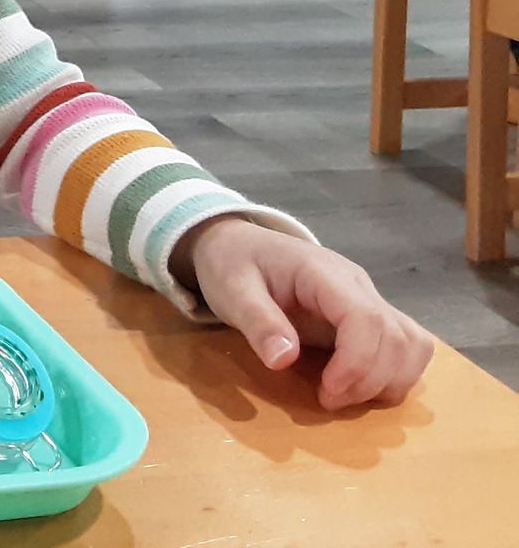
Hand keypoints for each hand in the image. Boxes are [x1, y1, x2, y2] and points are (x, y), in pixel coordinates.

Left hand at [177, 216, 433, 410]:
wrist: (237, 244)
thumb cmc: (233, 264)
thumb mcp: (231, 290)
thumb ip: (258, 322)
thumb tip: (284, 360)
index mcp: (323, 273)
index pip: (366, 318)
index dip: (358, 364)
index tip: (327, 393)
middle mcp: (357, 284)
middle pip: (397, 337)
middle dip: (371, 381)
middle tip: (328, 400)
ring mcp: (368, 299)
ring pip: (412, 344)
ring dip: (390, 381)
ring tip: (345, 396)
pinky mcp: (368, 316)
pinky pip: (405, 346)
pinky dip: (394, 374)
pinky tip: (359, 387)